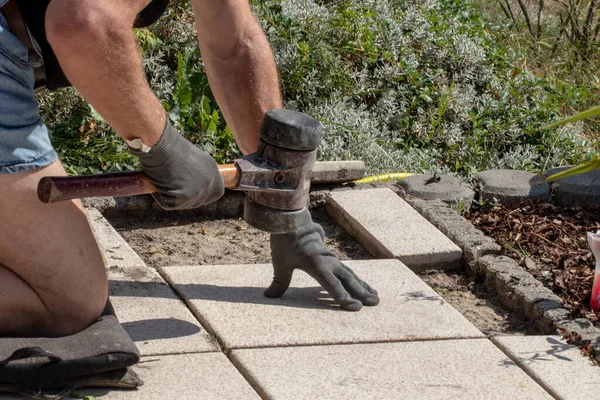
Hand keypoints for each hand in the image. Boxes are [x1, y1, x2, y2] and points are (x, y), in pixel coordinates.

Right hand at [129, 118, 224, 209]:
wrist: (159, 143)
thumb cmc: (167, 147)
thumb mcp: (188, 160)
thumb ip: (193, 173)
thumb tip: (186, 185)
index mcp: (213, 169)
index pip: (216, 192)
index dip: (204, 195)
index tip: (190, 193)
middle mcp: (210, 181)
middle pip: (200, 201)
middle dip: (186, 199)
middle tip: (171, 187)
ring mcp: (199, 190)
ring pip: (183, 204)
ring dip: (171, 197)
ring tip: (163, 178)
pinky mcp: (185, 197)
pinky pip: (169, 204)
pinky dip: (160, 197)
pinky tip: (158, 182)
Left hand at [265, 214, 379, 310]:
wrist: (293, 220)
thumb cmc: (286, 241)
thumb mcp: (280, 262)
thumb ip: (279, 281)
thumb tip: (269, 296)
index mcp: (317, 265)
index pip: (333, 285)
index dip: (343, 297)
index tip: (356, 307)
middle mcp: (328, 262)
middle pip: (348, 280)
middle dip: (362, 292)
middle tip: (375, 303)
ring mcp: (332, 259)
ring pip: (351, 275)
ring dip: (363, 286)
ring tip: (375, 296)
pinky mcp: (332, 258)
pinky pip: (347, 271)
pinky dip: (356, 279)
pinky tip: (363, 285)